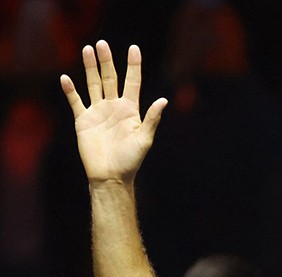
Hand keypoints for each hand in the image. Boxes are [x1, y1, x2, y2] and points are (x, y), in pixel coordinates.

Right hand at [59, 41, 166, 183]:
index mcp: (130, 110)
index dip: (133, 65)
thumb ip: (151, 119)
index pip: (133, 82)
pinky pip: (76, 102)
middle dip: (106, 61)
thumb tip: (163, 100)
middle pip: (110, 78)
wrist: (110, 176)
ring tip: (87, 50)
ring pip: (94, 85)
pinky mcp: (83, 120)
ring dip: (89, 68)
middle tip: (102, 44)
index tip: (134, 48)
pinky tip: (65, 78)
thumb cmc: (131, 160)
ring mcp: (98, 112)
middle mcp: (114, 107)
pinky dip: (70, 90)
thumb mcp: (144, 139)